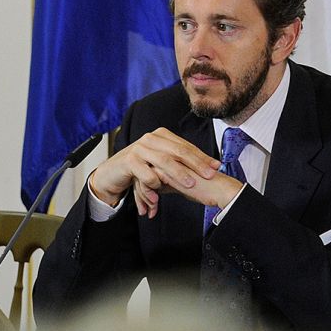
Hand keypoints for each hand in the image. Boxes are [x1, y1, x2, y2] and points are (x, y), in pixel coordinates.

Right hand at [86, 128, 239, 217]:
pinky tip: (160, 194)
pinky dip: (155, 184)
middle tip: (209, 175)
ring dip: (178, 174)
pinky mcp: (129, 160)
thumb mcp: (161, 163)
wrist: (113, 173)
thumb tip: (208, 167)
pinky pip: (146, 172)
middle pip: (179, 151)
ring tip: (190, 185)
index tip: (216, 167)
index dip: (203, 157)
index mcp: (162, 136)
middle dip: (196, 164)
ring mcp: (140, 148)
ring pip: (164, 161)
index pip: (186, 146)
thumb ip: (179, 163)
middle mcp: (151, 139)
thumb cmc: (141, 169)